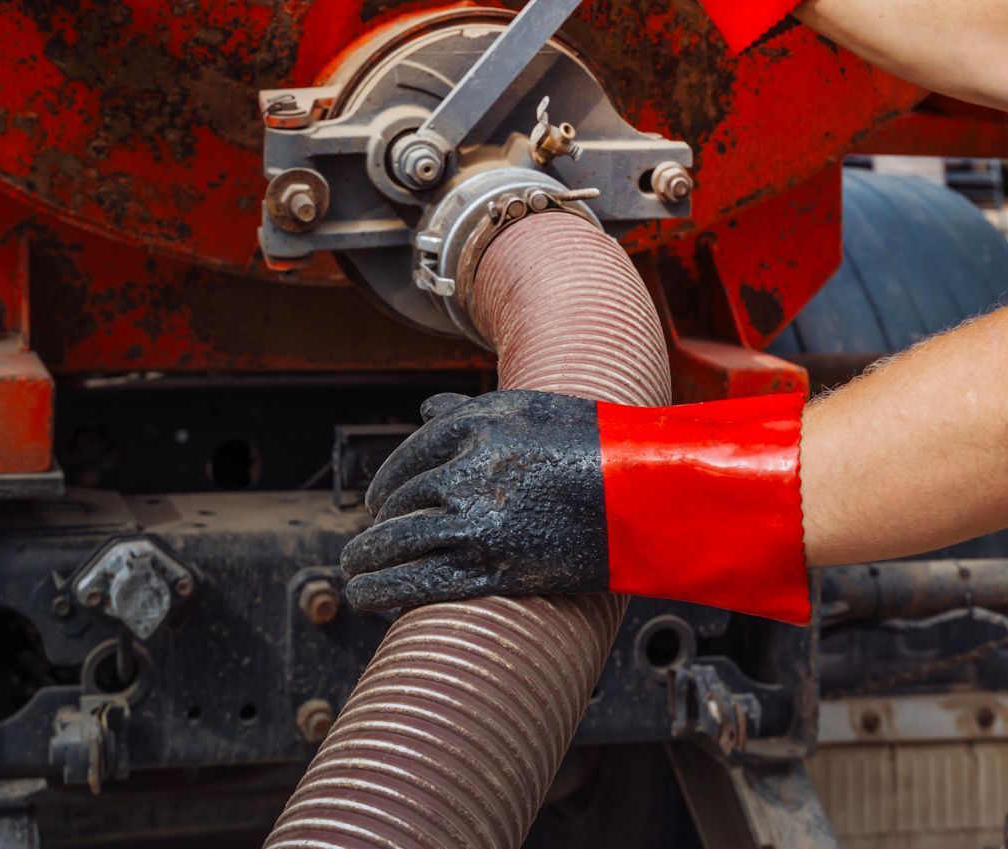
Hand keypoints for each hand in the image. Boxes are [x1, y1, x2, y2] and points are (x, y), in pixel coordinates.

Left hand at [338, 387, 811, 621]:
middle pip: (404, 499)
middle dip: (379, 523)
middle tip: (366, 540)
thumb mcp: (538, 411)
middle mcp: (473, 467)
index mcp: (482, 424)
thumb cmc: (606, 447)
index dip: (388, 480)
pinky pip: (420, 579)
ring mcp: (481, 517)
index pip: (413, 453)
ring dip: (369, 559)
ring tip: (355, 572)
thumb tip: (427, 411)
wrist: (652, 489)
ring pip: (400, 541)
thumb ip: (476, 413)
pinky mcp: (495, 564)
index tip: (378, 499)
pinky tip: (366, 595)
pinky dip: (385, 589)